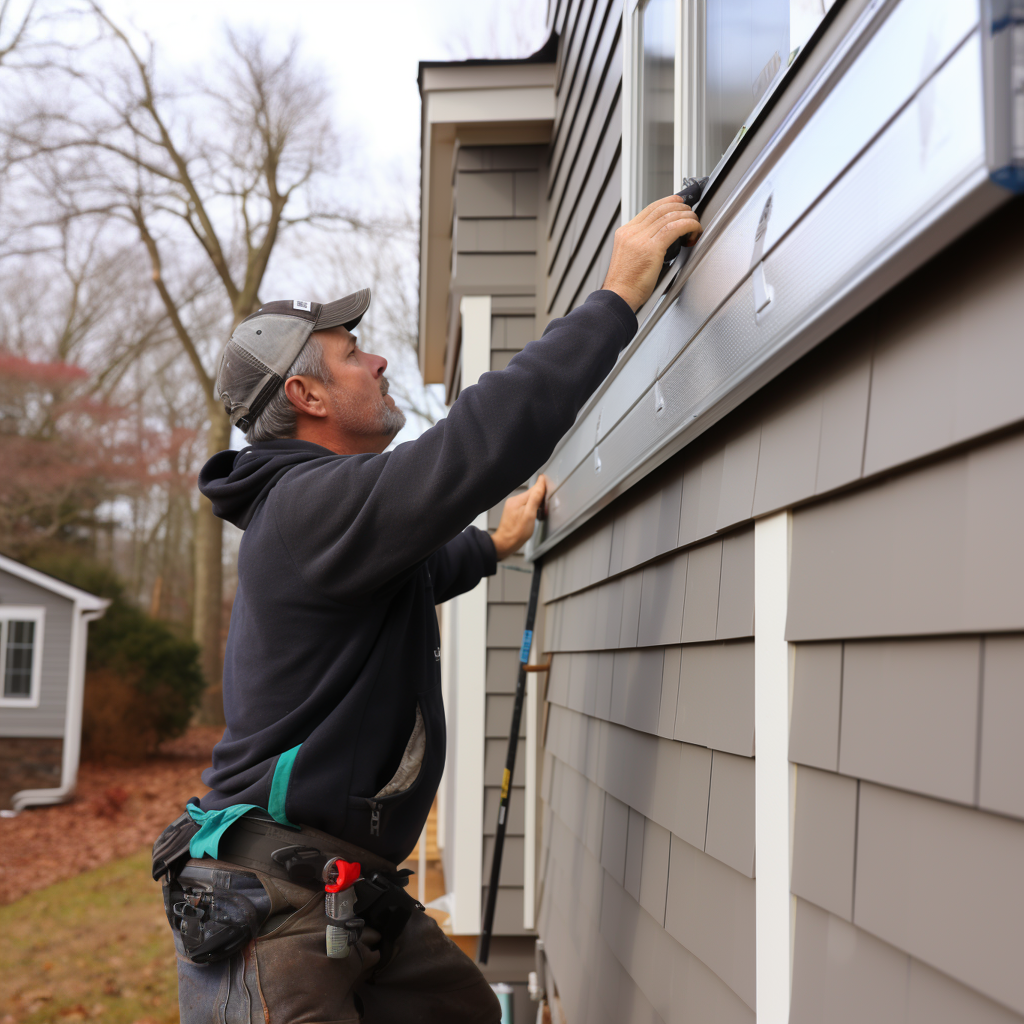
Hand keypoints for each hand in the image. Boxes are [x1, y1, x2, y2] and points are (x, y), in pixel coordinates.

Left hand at [491, 476, 546, 559]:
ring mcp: (513, 506)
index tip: (550, 494)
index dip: (544, 490)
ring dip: (536, 505)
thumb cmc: (517, 532)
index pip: (535, 488)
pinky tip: (532, 517)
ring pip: (529, 500)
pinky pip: (525, 506)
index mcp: (517, 499)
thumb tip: (541, 482)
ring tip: (538, 515)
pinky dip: (531, 510)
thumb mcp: (530, 514)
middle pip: (532, 494)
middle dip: (540, 500)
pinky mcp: (513, 511)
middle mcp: (514, 500)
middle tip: (543, 510)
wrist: (506, 543)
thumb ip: (536, 497)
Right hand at [601, 196, 702, 311]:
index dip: (668, 202)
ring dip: (688, 218)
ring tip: (695, 226)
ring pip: (669, 216)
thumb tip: (664, 238)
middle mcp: (631, 232)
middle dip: (681, 208)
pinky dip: (688, 226)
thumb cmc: (626, 285)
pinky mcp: (651, 248)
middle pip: (661, 208)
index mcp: (625, 233)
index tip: (679, 204)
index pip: (650, 209)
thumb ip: (643, 244)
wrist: (618, 297)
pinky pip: (674, 228)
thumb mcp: (631, 258)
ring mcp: (640, 239)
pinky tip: (693, 232)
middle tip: (691, 216)